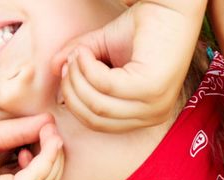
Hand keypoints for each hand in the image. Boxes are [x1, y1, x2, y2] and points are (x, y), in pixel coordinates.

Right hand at [51, 0, 204, 131]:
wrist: (169, 7)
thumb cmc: (141, 28)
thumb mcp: (101, 50)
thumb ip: (78, 63)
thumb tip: (54, 69)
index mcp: (144, 114)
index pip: (98, 123)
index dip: (75, 100)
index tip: (67, 71)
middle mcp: (153, 115)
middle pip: (95, 118)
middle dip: (73, 90)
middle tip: (70, 61)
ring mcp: (154, 105)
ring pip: (98, 105)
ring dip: (79, 77)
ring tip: (79, 53)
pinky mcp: (152, 88)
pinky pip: (106, 86)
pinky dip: (89, 68)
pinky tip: (88, 51)